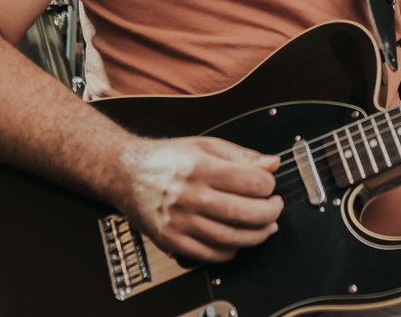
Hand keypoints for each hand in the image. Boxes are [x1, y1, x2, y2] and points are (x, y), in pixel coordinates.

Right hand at [118, 136, 283, 262]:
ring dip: (257, 236)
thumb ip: (241, 156)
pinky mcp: (171, 240)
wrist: (125, 173)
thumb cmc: (167, 158)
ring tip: (265, 227)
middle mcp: (190, 196)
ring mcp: (180, 221)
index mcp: (201, 168)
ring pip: (231, 238)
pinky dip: (230, 251)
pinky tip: (237, 240)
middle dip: (270, 213)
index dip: (269, 185)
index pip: (251, 182)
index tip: (269, 185)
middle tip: (275, 208)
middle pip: (245, 213)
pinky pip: (209, 254)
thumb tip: (272, 164)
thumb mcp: (206, 146)